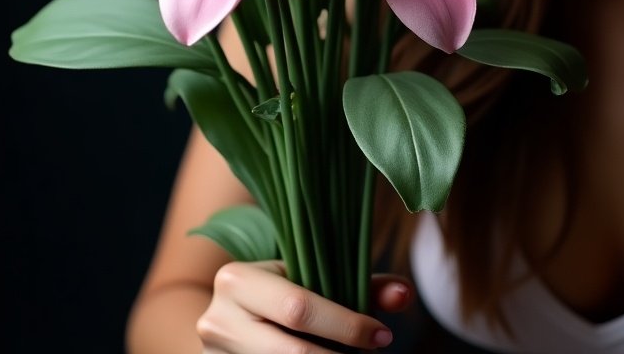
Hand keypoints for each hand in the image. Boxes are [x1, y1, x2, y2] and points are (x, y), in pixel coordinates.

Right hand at [197, 260, 413, 351]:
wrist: (226, 318)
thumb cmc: (282, 291)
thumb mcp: (312, 278)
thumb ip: (362, 284)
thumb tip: (405, 294)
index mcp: (237, 279)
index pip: (299, 307)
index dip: (346, 325)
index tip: (384, 336)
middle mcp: (217, 319)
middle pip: (291, 351)